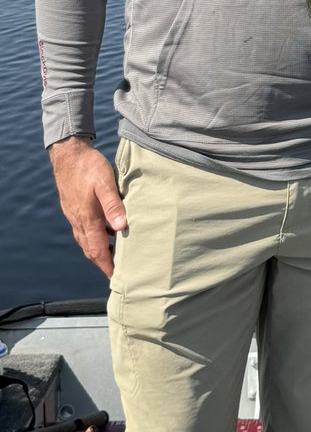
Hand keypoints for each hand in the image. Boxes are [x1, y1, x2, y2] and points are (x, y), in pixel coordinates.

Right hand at [48, 136, 126, 277]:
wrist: (68, 154)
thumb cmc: (89, 167)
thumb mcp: (105, 183)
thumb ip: (114, 205)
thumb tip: (122, 227)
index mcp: (88, 218)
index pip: (97, 250)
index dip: (107, 265)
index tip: (116, 278)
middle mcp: (79, 220)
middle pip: (90, 249)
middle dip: (103, 262)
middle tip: (117, 271)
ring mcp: (74, 215)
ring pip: (86, 240)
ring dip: (98, 250)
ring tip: (114, 254)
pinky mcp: (74, 208)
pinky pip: (83, 230)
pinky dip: (94, 237)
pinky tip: (107, 231)